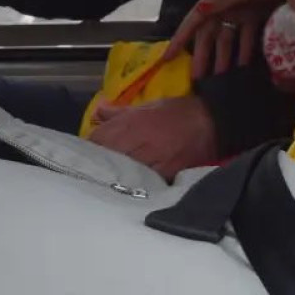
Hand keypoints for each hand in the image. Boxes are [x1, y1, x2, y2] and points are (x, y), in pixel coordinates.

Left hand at [87, 96, 217, 179]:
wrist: (210, 122)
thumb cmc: (177, 112)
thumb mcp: (147, 106)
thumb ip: (119, 112)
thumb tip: (97, 112)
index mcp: (131, 123)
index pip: (98, 140)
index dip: (88, 149)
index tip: (85, 154)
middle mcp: (138, 142)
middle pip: (107, 157)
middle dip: (97, 164)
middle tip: (91, 171)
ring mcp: (151, 159)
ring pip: (122, 171)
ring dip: (113, 176)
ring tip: (106, 181)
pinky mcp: (165, 174)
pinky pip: (142, 182)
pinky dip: (134, 185)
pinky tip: (128, 188)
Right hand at [163, 0, 281, 78]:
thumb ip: (219, 2)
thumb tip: (198, 11)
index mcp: (213, 0)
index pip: (192, 22)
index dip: (179, 39)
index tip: (167, 57)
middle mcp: (222, 8)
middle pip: (208, 35)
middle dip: (202, 56)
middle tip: (197, 78)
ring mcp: (238, 13)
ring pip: (226, 39)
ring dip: (223, 57)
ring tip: (220, 78)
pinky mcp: (254, 17)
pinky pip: (245, 37)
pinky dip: (244, 50)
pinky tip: (242, 65)